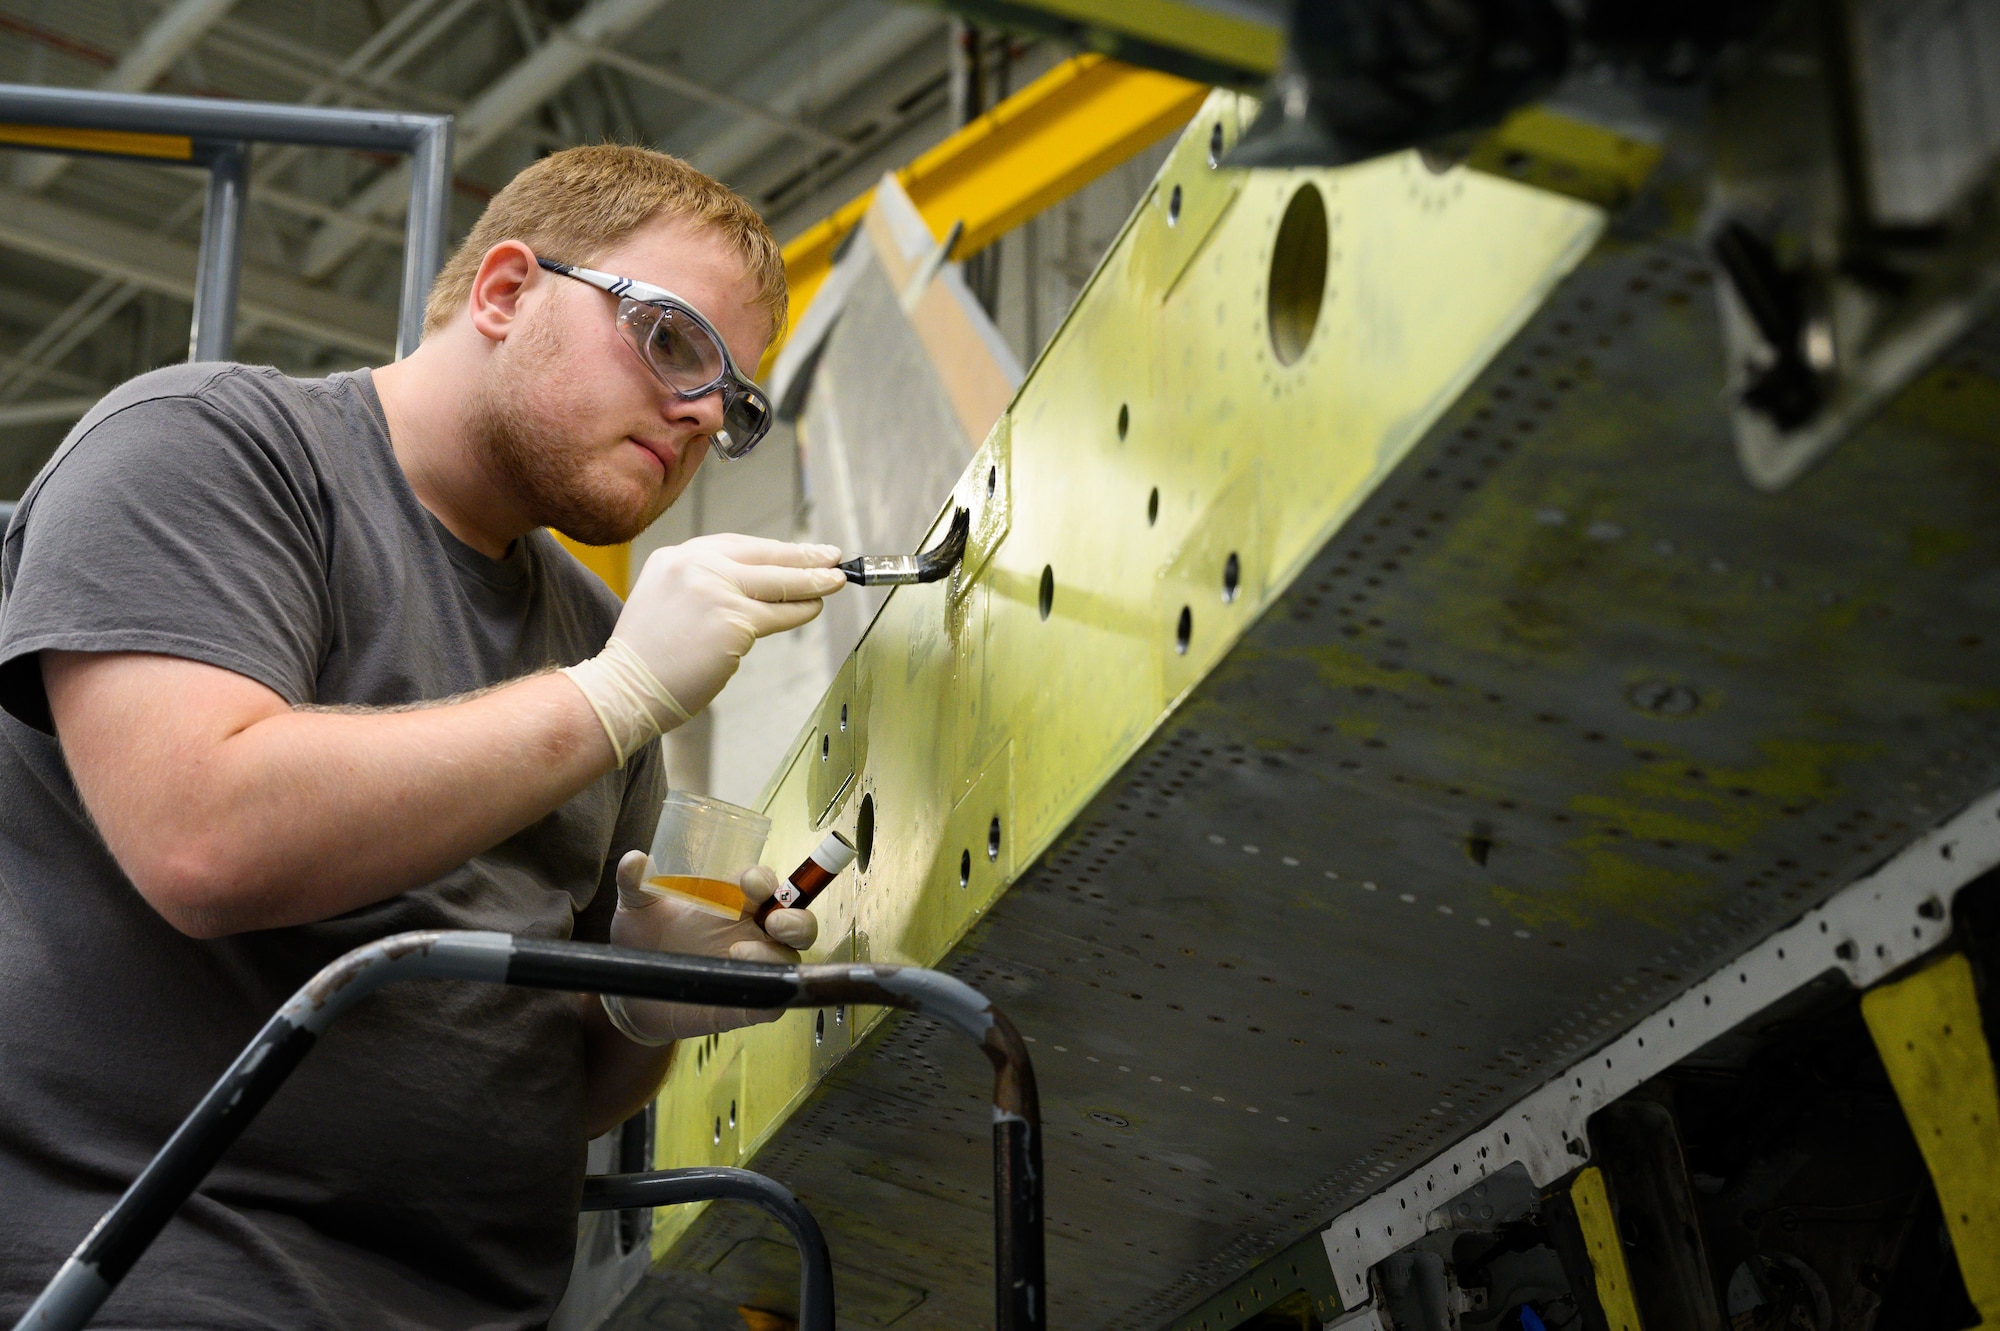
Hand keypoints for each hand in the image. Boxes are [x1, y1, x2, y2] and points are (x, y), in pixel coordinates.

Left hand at [600, 849, 819, 1044]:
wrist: (632, 994)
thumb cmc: (645, 943)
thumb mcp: (637, 909)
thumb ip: (636, 884)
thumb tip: (635, 860)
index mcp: (734, 903)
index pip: (765, 885)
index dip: (764, 880)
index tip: (749, 883)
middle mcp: (752, 933)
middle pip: (797, 920)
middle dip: (795, 918)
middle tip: (774, 920)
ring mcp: (753, 968)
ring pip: (790, 959)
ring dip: (778, 954)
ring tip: (740, 954)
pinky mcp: (747, 1003)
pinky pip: (774, 999)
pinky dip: (770, 992)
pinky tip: (744, 982)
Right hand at [617, 535, 844, 717]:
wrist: (623, 689)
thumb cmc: (646, 658)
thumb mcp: (665, 601)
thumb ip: (702, 586)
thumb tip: (754, 586)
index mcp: (675, 557)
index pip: (738, 545)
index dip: (774, 549)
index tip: (799, 550)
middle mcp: (694, 565)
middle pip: (763, 556)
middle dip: (803, 557)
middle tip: (831, 557)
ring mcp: (714, 590)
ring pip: (777, 584)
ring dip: (812, 583)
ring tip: (834, 582)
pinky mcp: (732, 620)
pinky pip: (776, 615)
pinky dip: (800, 612)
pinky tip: (813, 609)